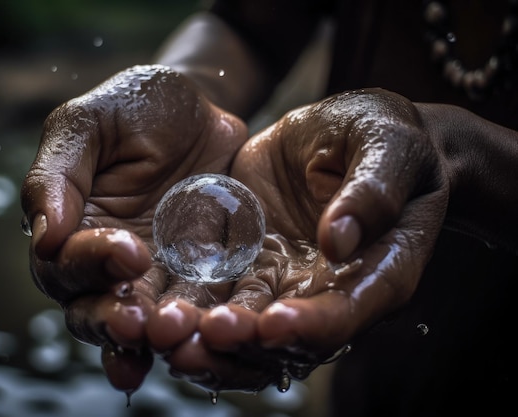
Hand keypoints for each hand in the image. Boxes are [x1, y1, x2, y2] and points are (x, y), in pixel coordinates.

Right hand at [20, 64, 247, 391]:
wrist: (202, 108)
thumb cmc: (136, 106)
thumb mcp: (89, 123)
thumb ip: (58, 176)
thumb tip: (43, 238)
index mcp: (70, 226)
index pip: (63, 263)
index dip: (90, 264)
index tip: (127, 253)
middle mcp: (104, 261)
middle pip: (92, 308)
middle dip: (112, 320)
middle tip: (137, 323)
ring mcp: (152, 273)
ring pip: (140, 321)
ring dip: (152, 337)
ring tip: (172, 339)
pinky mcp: (196, 275)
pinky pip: (192, 309)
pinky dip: (195, 329)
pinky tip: (204, 342)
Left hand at [145, 88, 449, 391]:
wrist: (341, 133)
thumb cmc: (378, 134)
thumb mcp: (387, 146)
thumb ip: (373, 190)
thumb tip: (339, 241)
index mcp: (380, 268)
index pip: (350, 310)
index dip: (313, 323)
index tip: (273, 322)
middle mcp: (330, 289)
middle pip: (291, 337)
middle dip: (247, 344)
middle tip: (205, 338)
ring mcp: (286, 280)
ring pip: (249, 327)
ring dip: (211, 339)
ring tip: (170, 334)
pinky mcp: (249, 263)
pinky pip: (220, 294)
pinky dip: (193, 308)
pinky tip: (159, 311)